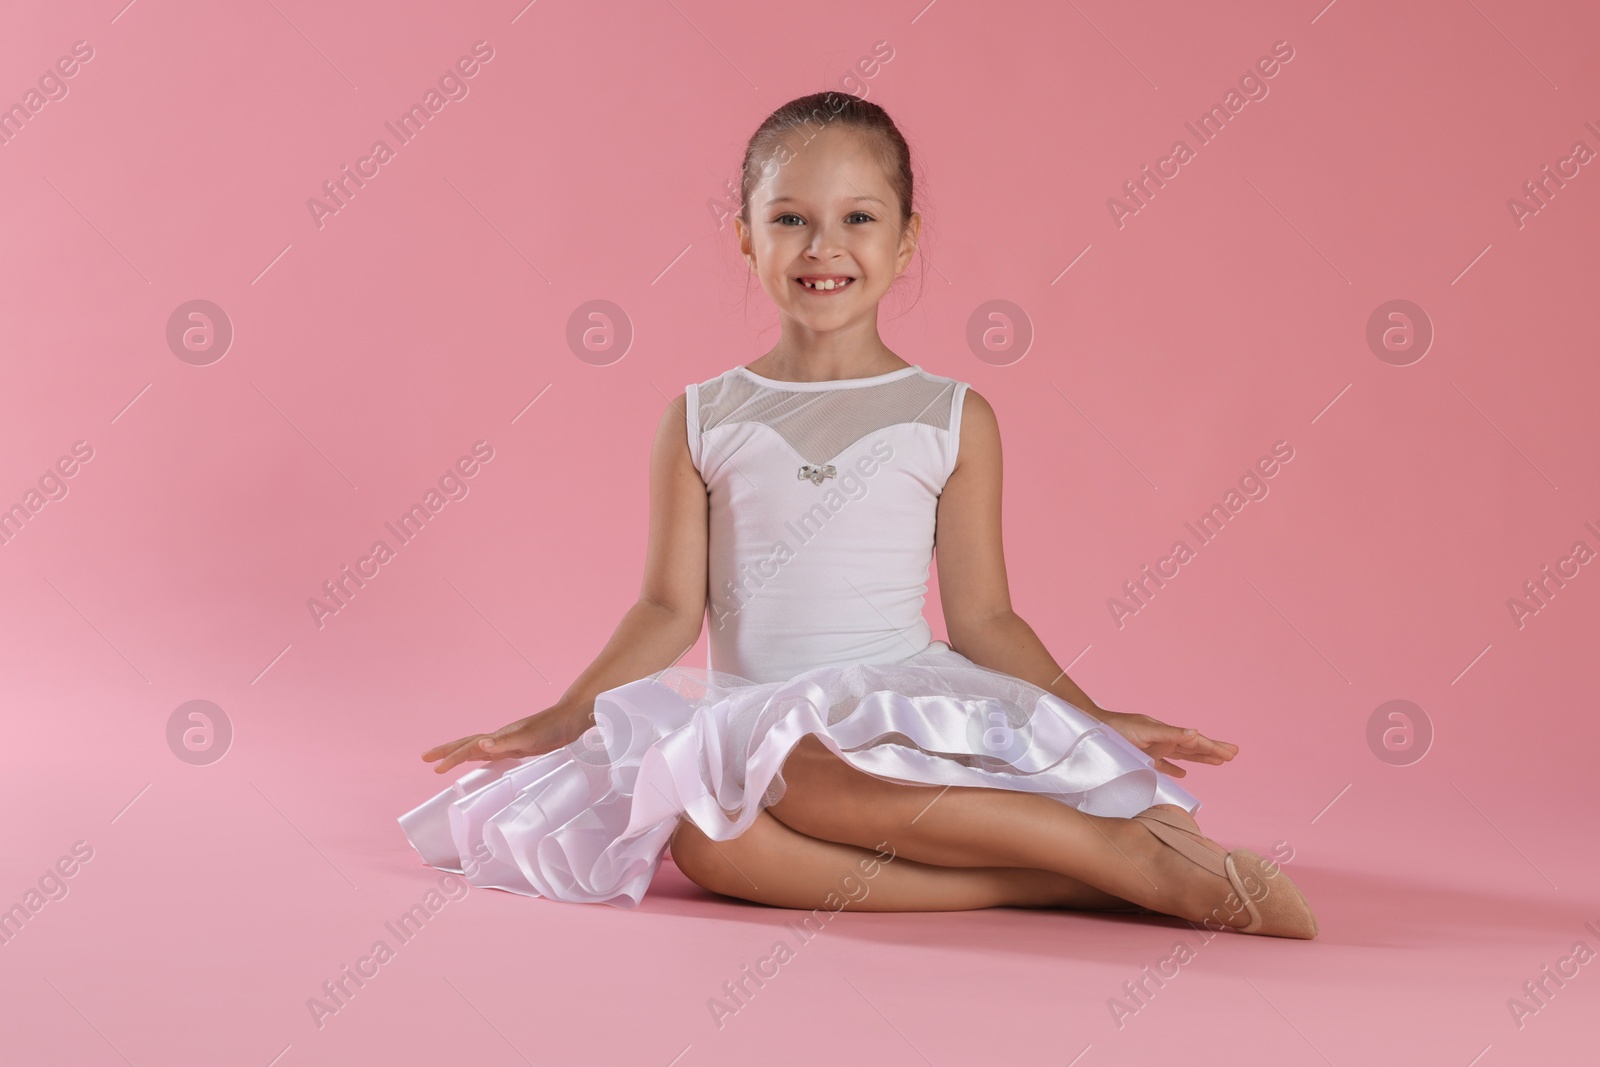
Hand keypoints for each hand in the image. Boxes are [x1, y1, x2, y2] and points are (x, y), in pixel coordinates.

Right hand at [421, 701, 594, 775]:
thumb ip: (505, 742)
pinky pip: (492, 754)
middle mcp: (500, 738)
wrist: (570, 719)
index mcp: (499, 737)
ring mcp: (509, 742)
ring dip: (460, 755)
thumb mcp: (528, 737)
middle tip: (425, 759)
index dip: (451, 758)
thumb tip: (481, 745)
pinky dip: (480, 758)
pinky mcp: (520, 747)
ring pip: (477, 749)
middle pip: (467, 745)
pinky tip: (481, 761)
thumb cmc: (552, 727)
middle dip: (446, 752)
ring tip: (444, 763)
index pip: (468, 748)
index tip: (433, 768)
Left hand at [1091, 708, 1238, 777]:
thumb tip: (1195, 733)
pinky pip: (1163, 765)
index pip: (1194, 742)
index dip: (1213, 748)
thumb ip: (1169, 734)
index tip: (1231, 753)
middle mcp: (1162, 740)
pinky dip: (1175, 769)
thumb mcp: (1143, 730)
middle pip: (1192, 747)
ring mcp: (1152, 748)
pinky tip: (1184, 773)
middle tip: (1233, 754)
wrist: (1091, 728)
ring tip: (1217, 761)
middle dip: (1212, 751)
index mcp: (1165, 733)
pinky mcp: (1142, 757)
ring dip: (1199, 758)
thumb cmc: (1115, 729)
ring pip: (1182, 755)